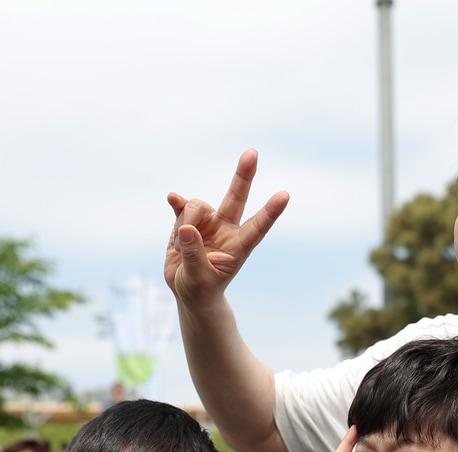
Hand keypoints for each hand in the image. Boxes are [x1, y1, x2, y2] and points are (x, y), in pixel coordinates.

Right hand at [164, 150, 289, 308]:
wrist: (189, 292)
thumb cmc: (201, 290)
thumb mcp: (198, 279)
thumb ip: (194, 255)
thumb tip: (186, 228)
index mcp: (238, 247)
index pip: (257, 227)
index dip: (270, 212)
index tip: (285, 196)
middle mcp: (226, 230)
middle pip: (236, 197)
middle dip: (243, 176)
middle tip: (252, 152)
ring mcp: (208, 223)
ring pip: (197, 206)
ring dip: (186, 220)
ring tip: (181, 245)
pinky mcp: (188, 222)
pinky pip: (182, 206)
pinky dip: (177, 203)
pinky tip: (172, 198)